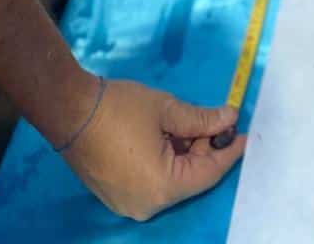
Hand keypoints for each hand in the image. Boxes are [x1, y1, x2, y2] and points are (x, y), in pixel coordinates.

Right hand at [64, 79, 244, 221]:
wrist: (69, 110)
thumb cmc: (119, 108)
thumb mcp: (166, 109)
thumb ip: (201, 119)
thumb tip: (229, 119)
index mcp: (162, 188)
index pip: (207, 173)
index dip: (228, 152)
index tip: (245, 134)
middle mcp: (147, 205)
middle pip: (189, 178)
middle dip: (204, 148)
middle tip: (218, 120)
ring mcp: (129, 204)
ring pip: (170, 179)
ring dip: (184, 152)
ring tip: (190, 122)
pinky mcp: (116, 195)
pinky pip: (151, 181)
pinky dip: (164, 160)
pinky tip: (167, 135)